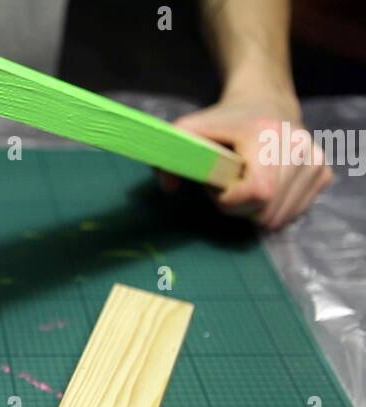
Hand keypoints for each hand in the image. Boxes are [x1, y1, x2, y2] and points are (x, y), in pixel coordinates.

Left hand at [161, 92, 332, 229]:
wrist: (265, 102)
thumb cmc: (224, 121)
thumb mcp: (189, 130)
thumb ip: (170, 157)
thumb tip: (169, 188)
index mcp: (267, 136)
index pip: (257, 193)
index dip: (229, 199)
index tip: (217, 183)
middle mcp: (299, 148)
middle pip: (266, 213)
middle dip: (239, 207)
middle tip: (230, 182)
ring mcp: (315, 161)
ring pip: (279, 219)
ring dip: (255, 210)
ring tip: (247, 182)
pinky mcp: (323, 173)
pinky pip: (294, 213)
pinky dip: (273, 208)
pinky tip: (266, 185)